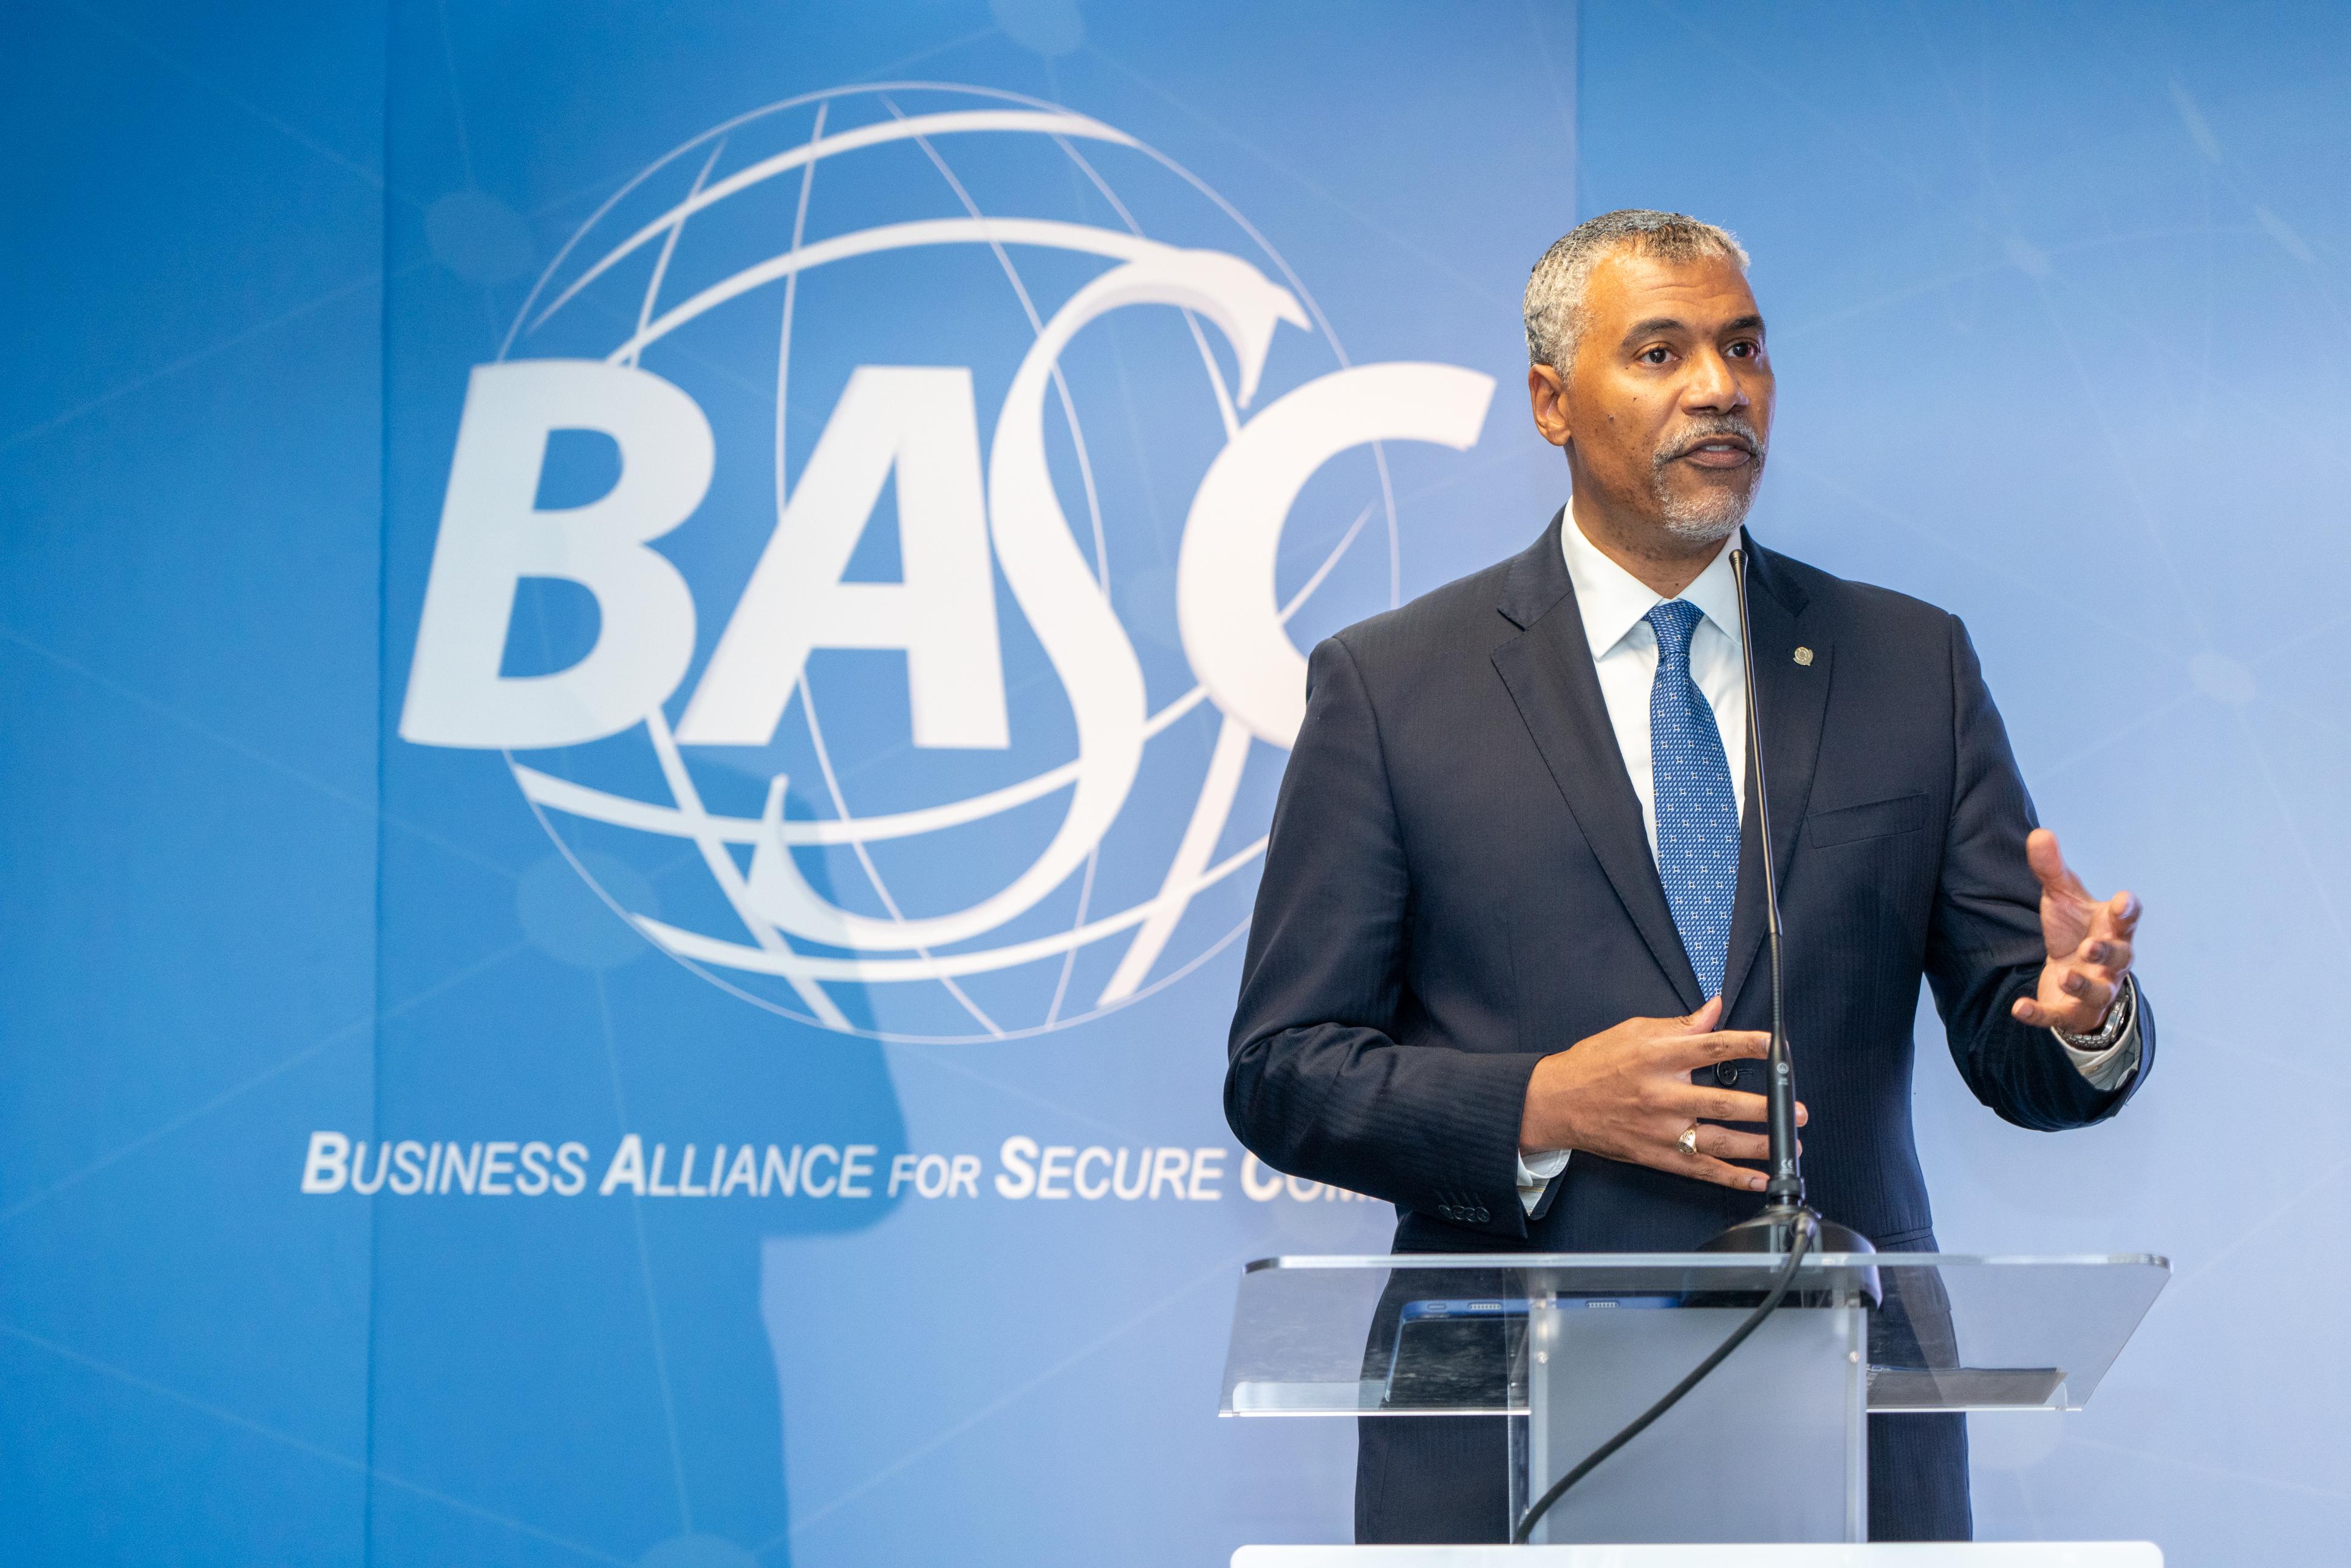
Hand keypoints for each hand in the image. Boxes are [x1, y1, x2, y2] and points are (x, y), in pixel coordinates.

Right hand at [1518, 997, 1806, 1192]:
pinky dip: (1733, 1178)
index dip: (1748, 1045)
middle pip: (1723, 1103)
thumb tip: (1715, 1009)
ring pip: (1719, 1141)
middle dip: (1766, 1109)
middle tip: (1798, 1110)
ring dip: (1759, 1145)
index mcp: (1657, 1057)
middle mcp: (1661, 1096)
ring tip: (1790, 1144)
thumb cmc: (1595, 1063)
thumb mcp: (1634, 1031)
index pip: (1712, 1048)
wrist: (1556, 1102)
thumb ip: (1680, 1025)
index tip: (1776, 1045)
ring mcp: (1660, 1131)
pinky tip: (1759, 1179)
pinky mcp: (1657, 1156)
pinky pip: (1702, 1170)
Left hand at [2011, 827, 2140, 1032]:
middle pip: (2119, 957)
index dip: (2127, 910)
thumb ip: (2052, 870)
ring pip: (2097, 991)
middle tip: (2089, 946)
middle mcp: (2109, 961)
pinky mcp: (2069, 1012)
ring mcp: (2093, 989)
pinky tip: (2019, 1009)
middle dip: (2106, 952)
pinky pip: (2057, 1016)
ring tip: (2066, 976)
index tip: (2123, 901)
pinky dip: (2039, 1014)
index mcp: (2111, 929)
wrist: (2070, 975)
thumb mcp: (2062, 899)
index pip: (2127, 919)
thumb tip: (2040, 833)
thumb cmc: (2074, 931)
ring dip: (2082, 985)